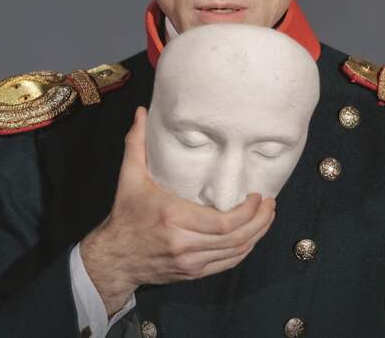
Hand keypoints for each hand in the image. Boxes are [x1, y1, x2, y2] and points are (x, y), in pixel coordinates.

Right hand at [80, 106, 275, 314]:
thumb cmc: (125, 214)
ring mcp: (190, 262)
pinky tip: (252, 235)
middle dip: (259, 221)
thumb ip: (137, 143)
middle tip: (270, 204)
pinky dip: (243, 249)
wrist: (114, 258)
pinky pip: (227, 264)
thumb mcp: (129, 176)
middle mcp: (185, 244)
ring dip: (256, 235)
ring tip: (267, 216)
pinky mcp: (193, 273)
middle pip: (235, 239)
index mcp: (174, 218)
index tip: (258, 195)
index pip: (223, 223)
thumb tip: (141, 112)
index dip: (248, 212)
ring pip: (235, 253)